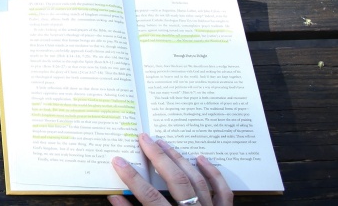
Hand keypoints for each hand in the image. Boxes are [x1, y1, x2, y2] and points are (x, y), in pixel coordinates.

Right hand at [109, 133, 232, 205]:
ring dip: (180, 158)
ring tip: (164, 142)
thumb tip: (115, 198)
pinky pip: (222, 191)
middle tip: (143, 137)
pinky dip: (212, 173)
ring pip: (198, 181)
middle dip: (158, 157)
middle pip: (176, 181)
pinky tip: (201, 158)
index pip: (149, 196)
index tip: (118, 160)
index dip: (132, 177)